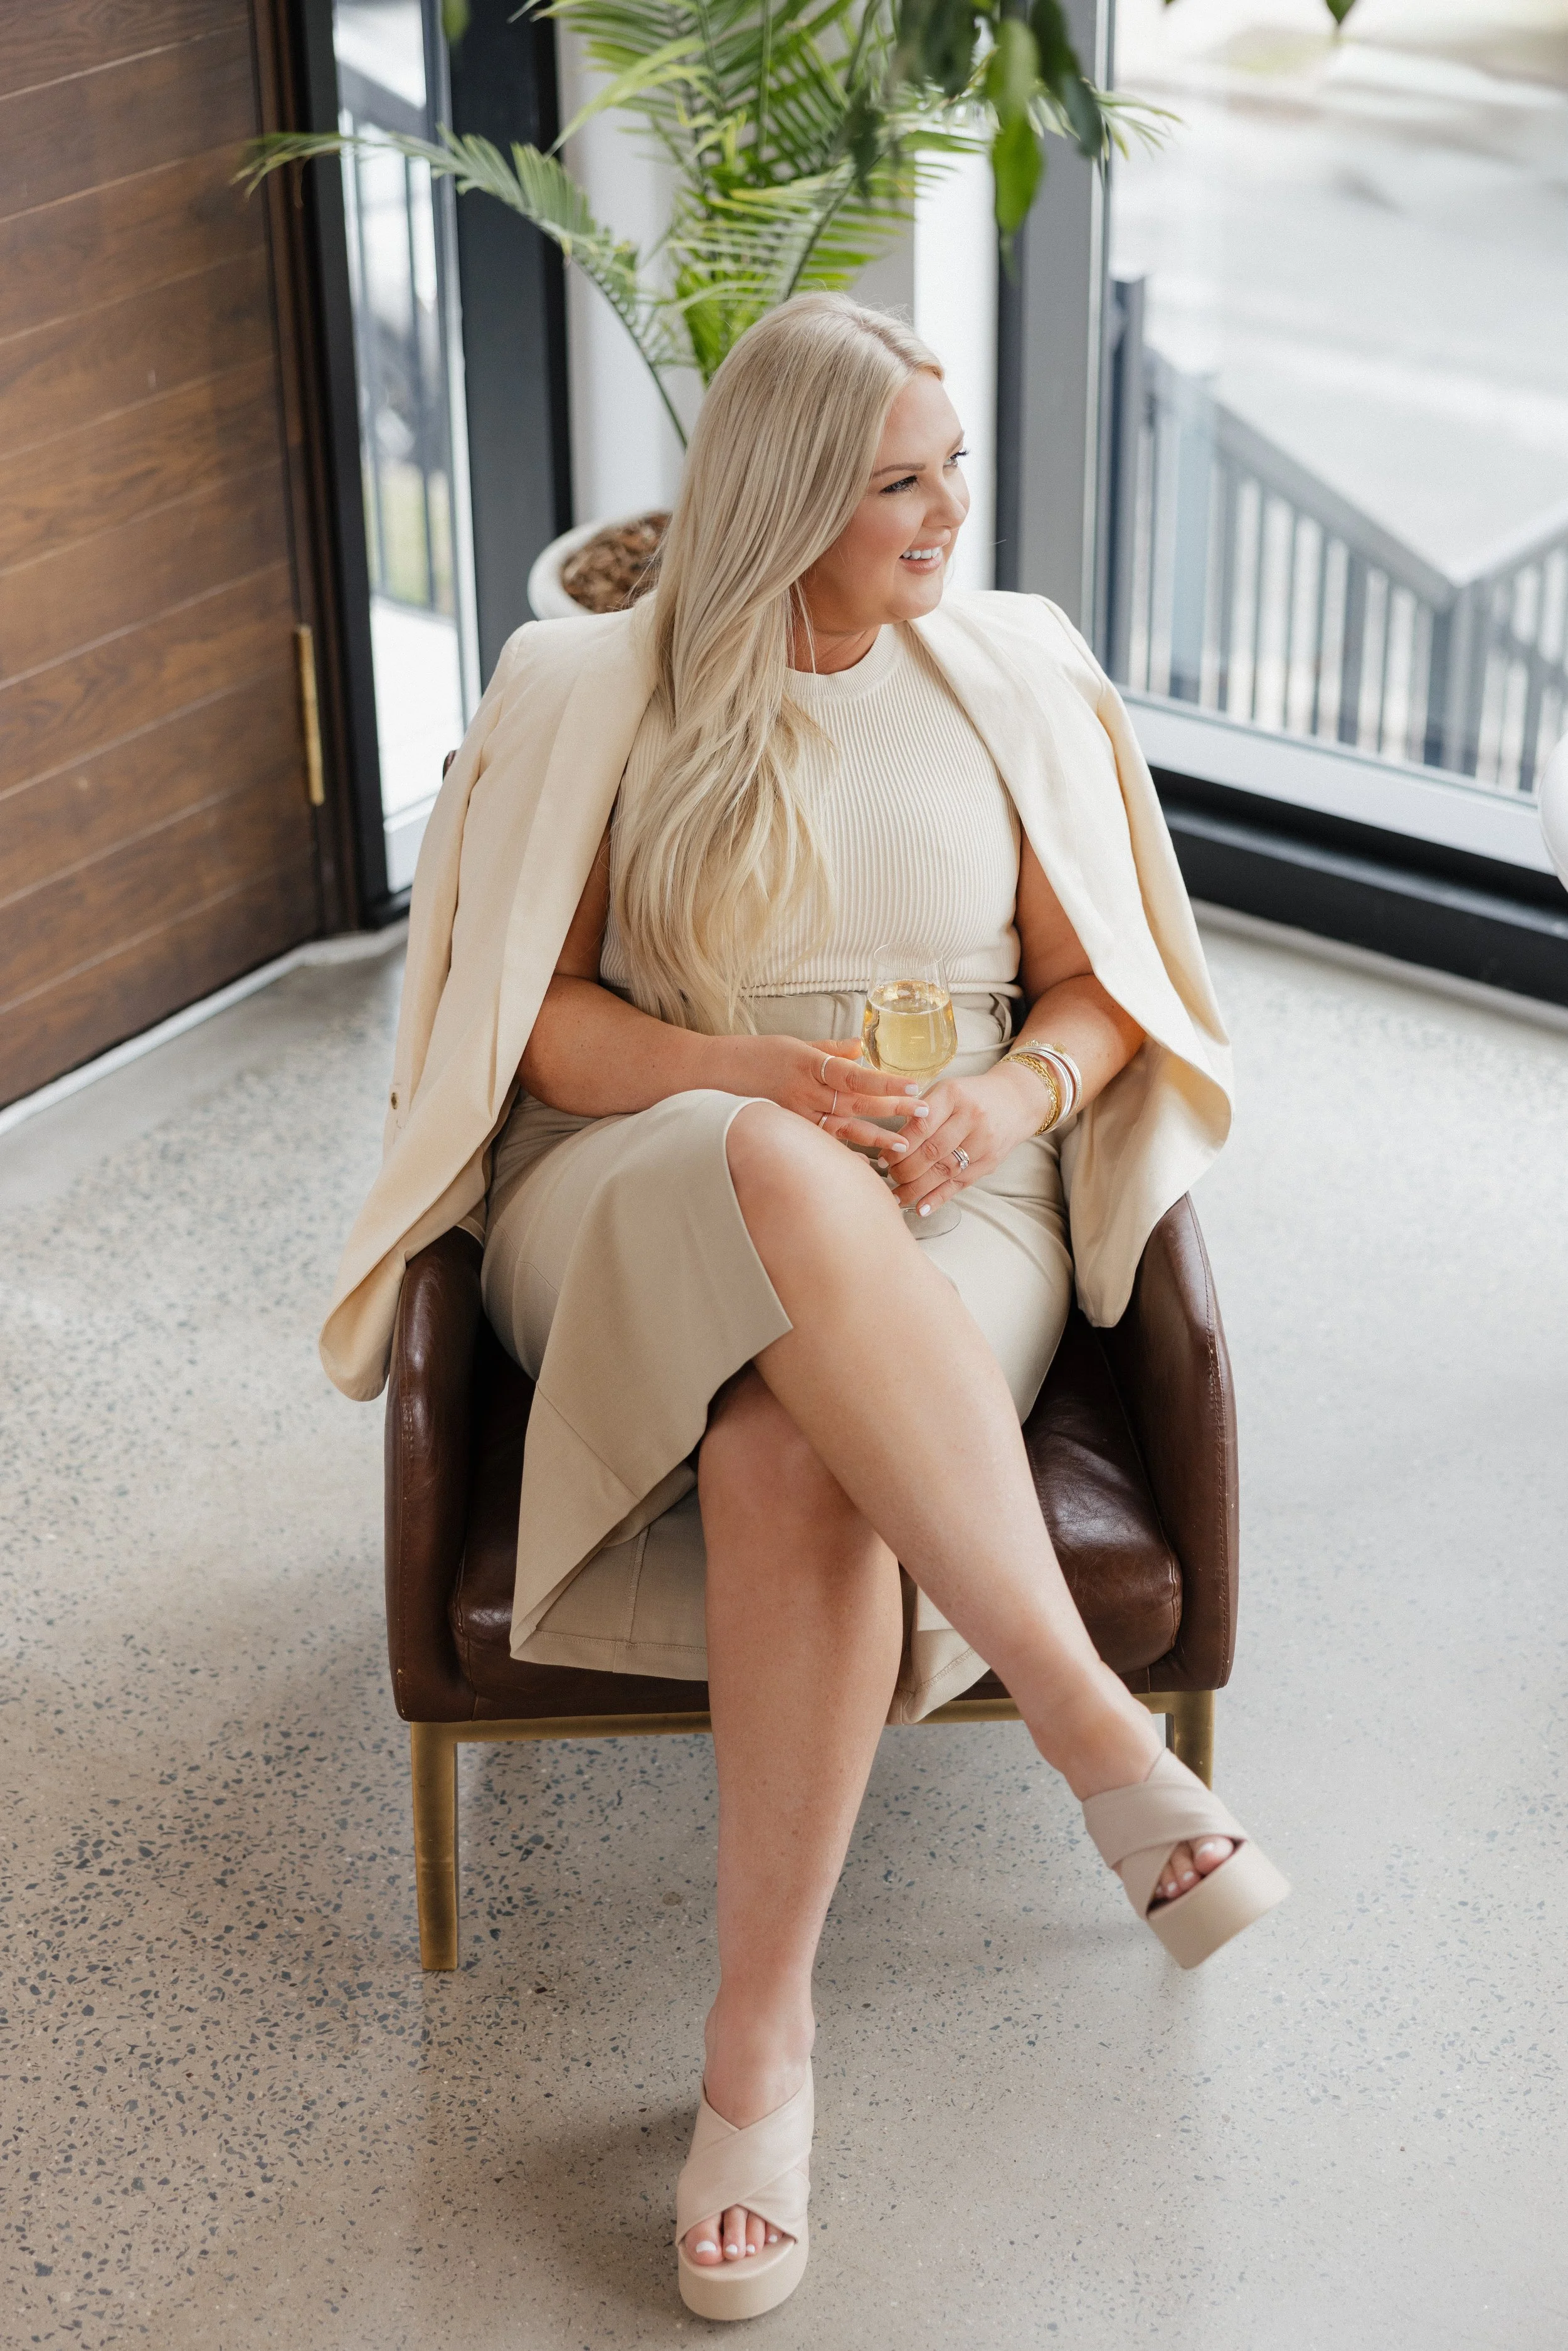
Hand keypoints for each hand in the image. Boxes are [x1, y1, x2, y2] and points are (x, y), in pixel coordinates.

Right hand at [718, 1034, 932, 1153]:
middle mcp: (805, 1092)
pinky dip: (843, 1157)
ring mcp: (795, 1116)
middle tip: (924, 1113)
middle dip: (893, 1109)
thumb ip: (829, 1048)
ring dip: (876, 1138)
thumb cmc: (752, 1056)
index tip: (913, 1085)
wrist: (709, 1076)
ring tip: (904, 1147)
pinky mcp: (787, 1132)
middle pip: (857, 1103)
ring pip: (843, 1130)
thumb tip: (861, 1048)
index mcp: (810, 1065)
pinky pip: (821, 1147)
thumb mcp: (793, 1043)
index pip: (856, 1075)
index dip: (885, 1082)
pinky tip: (865, 1167)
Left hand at [884, 1061, 1044, 1216]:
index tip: (882, 1159)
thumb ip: (919, 1112)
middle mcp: (971, 1117)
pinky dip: (938, 1198)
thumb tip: (889, 1143)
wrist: (1016, 1100)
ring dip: (917, 1188)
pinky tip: (920, 1209)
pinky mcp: (989, 1162)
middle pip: (933, 1151)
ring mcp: (983, 1142)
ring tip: (897, 1195)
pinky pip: (960, 1184)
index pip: (922, 1125)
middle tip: (888, 1176)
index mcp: (953, 1095)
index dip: (899, 1146)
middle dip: (905, 1169)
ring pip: (945, 1171)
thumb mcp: (945, 1091)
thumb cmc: (969, 1096)